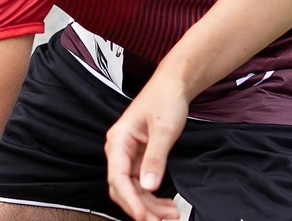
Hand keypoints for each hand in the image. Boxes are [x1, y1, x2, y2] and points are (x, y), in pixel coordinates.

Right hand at [103, 65, 191, 219]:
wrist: (174, 85)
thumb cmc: (166, 99)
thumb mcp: (164, 130)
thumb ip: (156, 158)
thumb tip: (149, 186)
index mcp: (119, 139)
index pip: (118, 177)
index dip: (129, 200)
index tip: (143, 216)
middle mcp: (119, 149)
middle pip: (122, 188)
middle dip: (140, 207)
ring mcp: (129, 155)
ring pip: (133, 190)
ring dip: (149, 205)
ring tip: (170, 215)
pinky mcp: (139, 158)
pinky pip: (141, 184)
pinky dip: (153, 197)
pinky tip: (166, 205)